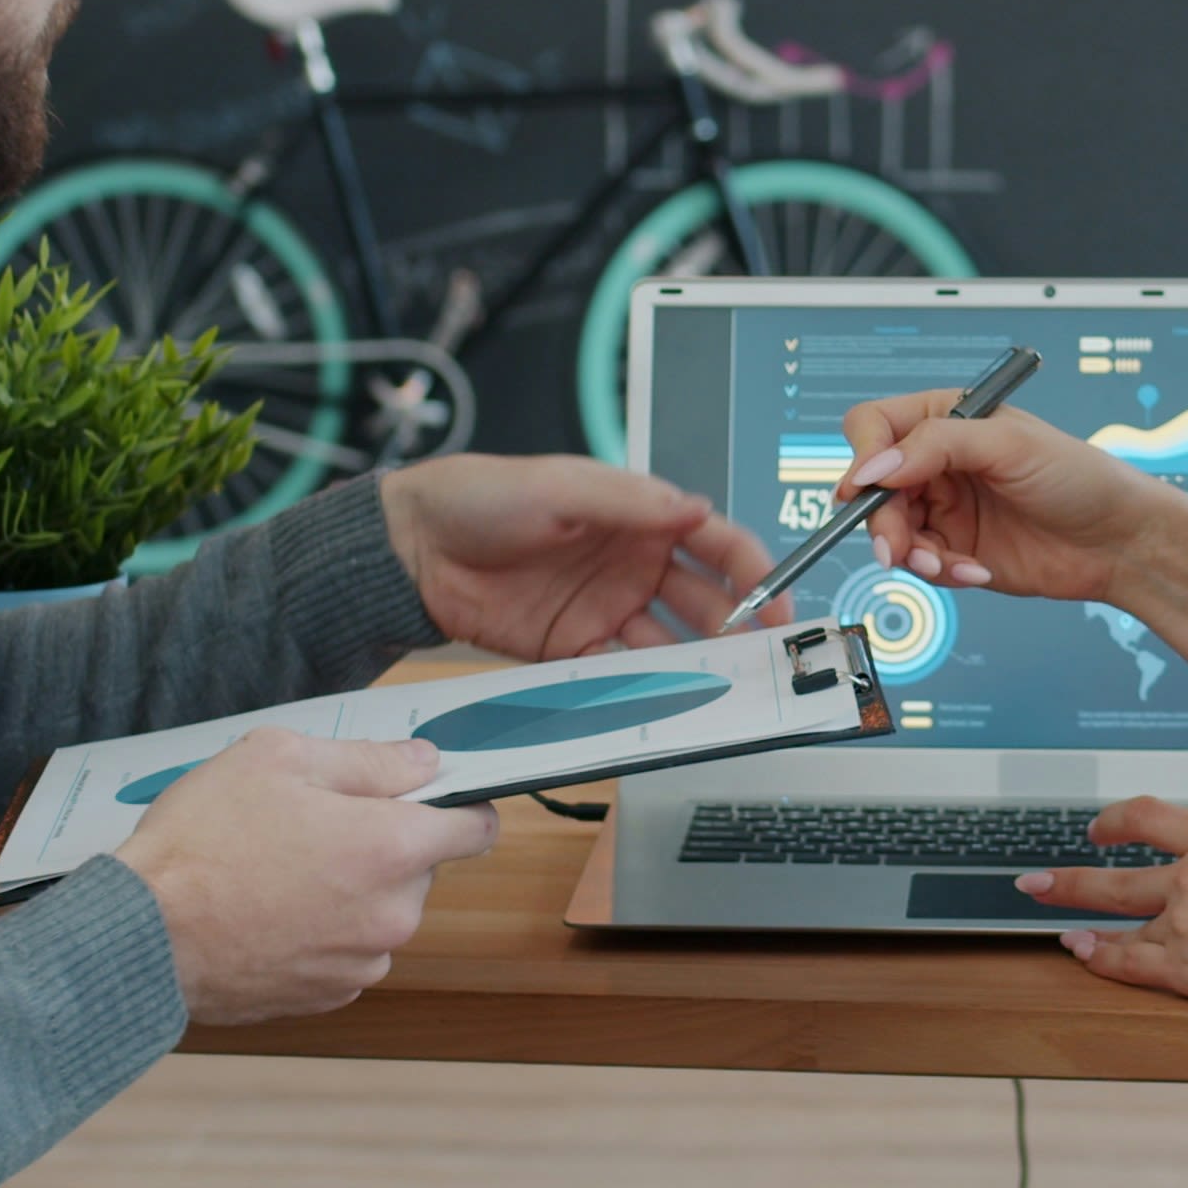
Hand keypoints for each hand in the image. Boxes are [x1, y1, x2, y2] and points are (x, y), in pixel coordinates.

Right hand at [110, 729, 498, 1026]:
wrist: (142, 937)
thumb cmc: (202, 841)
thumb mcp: (278, 760)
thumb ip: (368, 760)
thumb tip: (424, 762)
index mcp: (392, 848)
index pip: (476, 828)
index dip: (459, 805)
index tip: (432, 797)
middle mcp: (392, 914)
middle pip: (420, 868)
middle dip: (383, 844)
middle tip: (313, 825)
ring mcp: (362, 963)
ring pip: (381, 911)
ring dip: (351, 891)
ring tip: (279, 871)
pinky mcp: (328, 996)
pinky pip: (348, 950)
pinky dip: (323, 931)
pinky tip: (270, 912)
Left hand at [378, 454, 782, 656]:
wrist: (412, 548)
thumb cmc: (481, 497)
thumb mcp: (560, 487)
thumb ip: (630, 501)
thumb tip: (696, 510)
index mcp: (640, 517)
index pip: (716, 544)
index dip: (754, 571)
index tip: (775, 603)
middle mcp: (633, 566)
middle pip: (705, 602)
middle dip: (737, 630)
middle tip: (759, 660)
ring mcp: (604, 610)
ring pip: (669, 644)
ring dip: (696, 665)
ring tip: (716, 689)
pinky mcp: (571, 650)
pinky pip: (617, 673)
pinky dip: (640, 688)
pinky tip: (656, 700)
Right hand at [833, 394, 1185, 604]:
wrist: (1119, 541)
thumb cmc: (1079, 477)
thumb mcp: (1008, 444)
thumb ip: (936, 446)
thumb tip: (874, 468)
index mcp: (945, 419)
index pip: (874, 426)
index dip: (865, 455)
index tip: (868, 487)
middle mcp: (937, 463)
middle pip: (873, 488)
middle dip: (882, 519)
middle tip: (898, 546)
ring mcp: (945, 508)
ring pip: (890, 531)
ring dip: (908, 552)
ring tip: (943, 564)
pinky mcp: (956, 550)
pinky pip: (921, 563)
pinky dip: (939, 571)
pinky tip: (974, 571)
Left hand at [1019, 798, 1187, 1088]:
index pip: (1154, 818)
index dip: (1118, 820)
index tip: (1101, 827)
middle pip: (1118, 876)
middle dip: (1071, 878)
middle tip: (1037, 879)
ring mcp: (1187, 924)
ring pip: (1117, 921)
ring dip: (1079, 921)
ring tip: (1053, 922)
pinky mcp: (1187, 971)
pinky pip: (1130, 965)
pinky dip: (1101, 961)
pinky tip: (1082, 955)